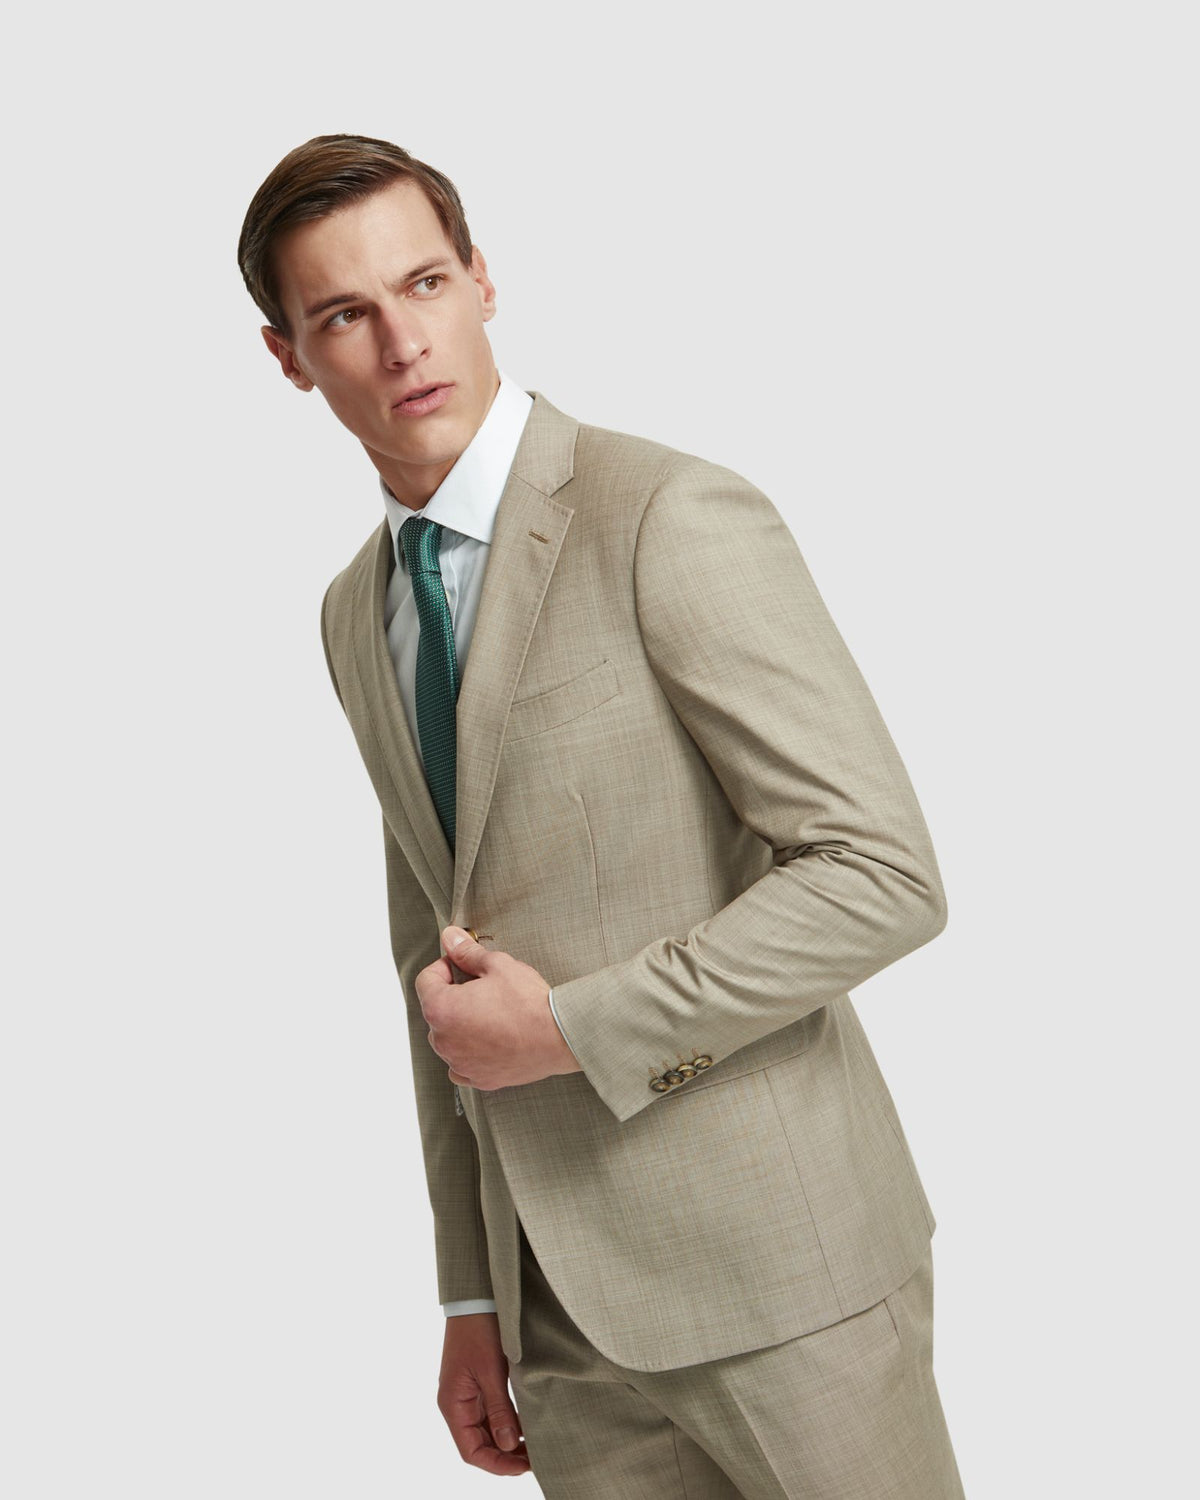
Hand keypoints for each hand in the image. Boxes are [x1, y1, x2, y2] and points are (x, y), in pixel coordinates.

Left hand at [417, 927, 582, 1089]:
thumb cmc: (528, 1002)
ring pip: (448, 1038)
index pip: (425, 981)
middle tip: (482, 989)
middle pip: (436, 1011)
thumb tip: (450, 937)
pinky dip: (469, 1053)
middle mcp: (443, 1041)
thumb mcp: (497, 965)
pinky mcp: (478, 1078)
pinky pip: (461, 1066)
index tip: (461, 965)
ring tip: (491, 1014)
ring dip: (461, 1025)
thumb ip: (467, 952)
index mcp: (441, 1010)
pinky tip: (489, 1040)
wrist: (559, 1037)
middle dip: (453, 997)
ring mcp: (460, 1063)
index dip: (444, 966)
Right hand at [438, 1311, 529, 1474]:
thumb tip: (507, 1445)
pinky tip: (526, 1427)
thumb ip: (499, 1409)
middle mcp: (458, 1404)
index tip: (524, 1467)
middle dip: (505, 1456)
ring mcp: (468, 1394)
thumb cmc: (478, 1330)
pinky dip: (507, 1423)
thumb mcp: (491, 1371)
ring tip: (534, 1447)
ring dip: (507, 1441)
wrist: (475, 1297)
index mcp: (453, 1405)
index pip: (471, 1451)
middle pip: (479, 1444)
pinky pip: (491, 1413)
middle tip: (535, 1459)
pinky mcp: (479, 1383)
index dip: (497, 1464)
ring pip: (486, 1430)